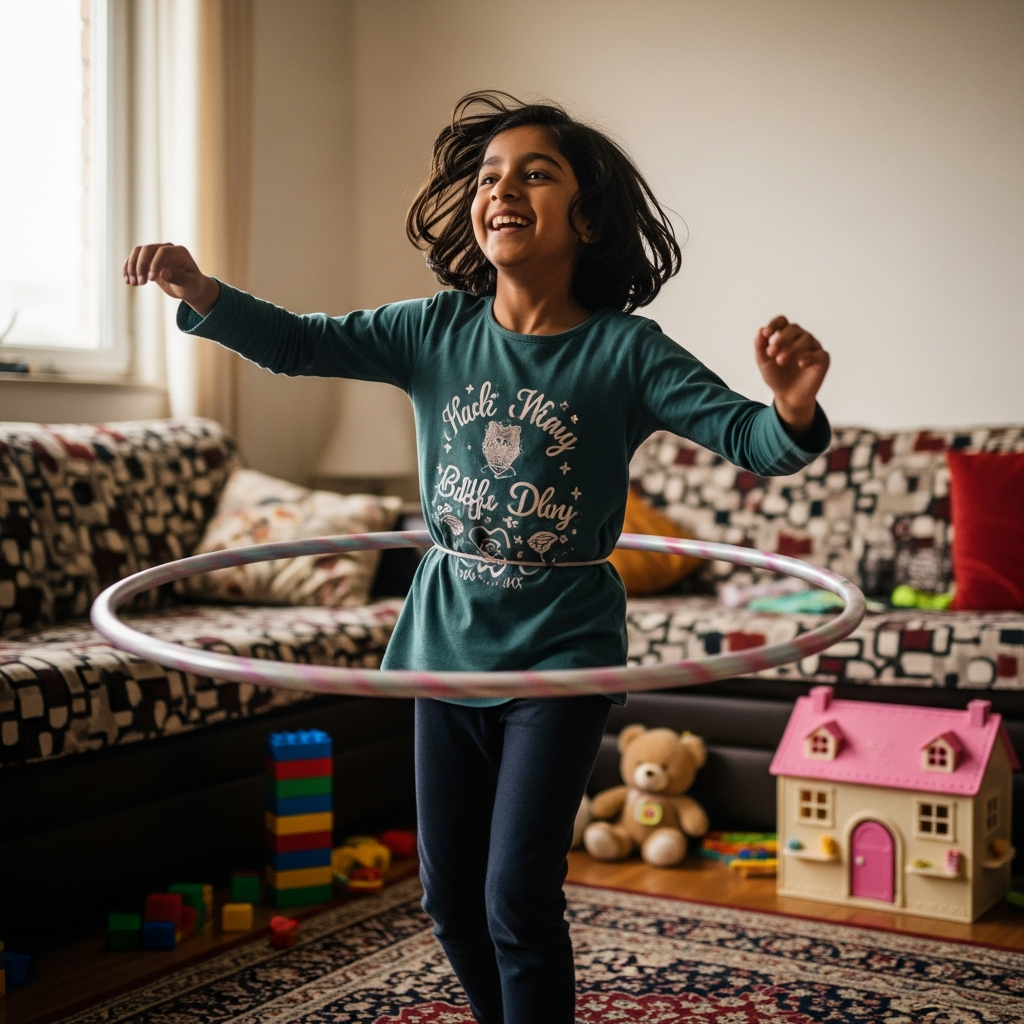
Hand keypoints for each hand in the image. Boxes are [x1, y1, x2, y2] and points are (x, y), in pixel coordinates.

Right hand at [123, 243, 219, 315]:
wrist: (189, 288)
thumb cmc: (193, 286)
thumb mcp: (189, 284)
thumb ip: (178, 277)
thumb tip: (163, 273)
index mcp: (179, 252)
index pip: (162, 251)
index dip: (155, 263)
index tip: (152, 279)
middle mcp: (166, 249)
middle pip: (146, 249)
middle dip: (140, 266)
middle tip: (140, 283)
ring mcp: (156, 253)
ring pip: (137, 253)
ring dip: (132, 267)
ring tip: (132, 283)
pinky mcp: (149, 260)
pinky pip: (134, 260)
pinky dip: (129, 269)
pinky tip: (128, 281)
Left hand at [754, 316, 829, 434]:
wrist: (787, 396)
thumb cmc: (776, 376)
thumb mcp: (764, 362)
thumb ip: (760, 346)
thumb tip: (760, 330)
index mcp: (786, 336)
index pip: (782, 321)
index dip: (774, 324)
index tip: (766, 334)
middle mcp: (801, 338)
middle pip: (794, 328)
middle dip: (782, 338)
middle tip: (771, 352)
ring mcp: (813, 348)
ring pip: (806, 339)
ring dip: (792, 348)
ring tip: (780, 360)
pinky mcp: (822, 360)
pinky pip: (818, 354)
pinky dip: (808, 357)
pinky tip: (800, 364)